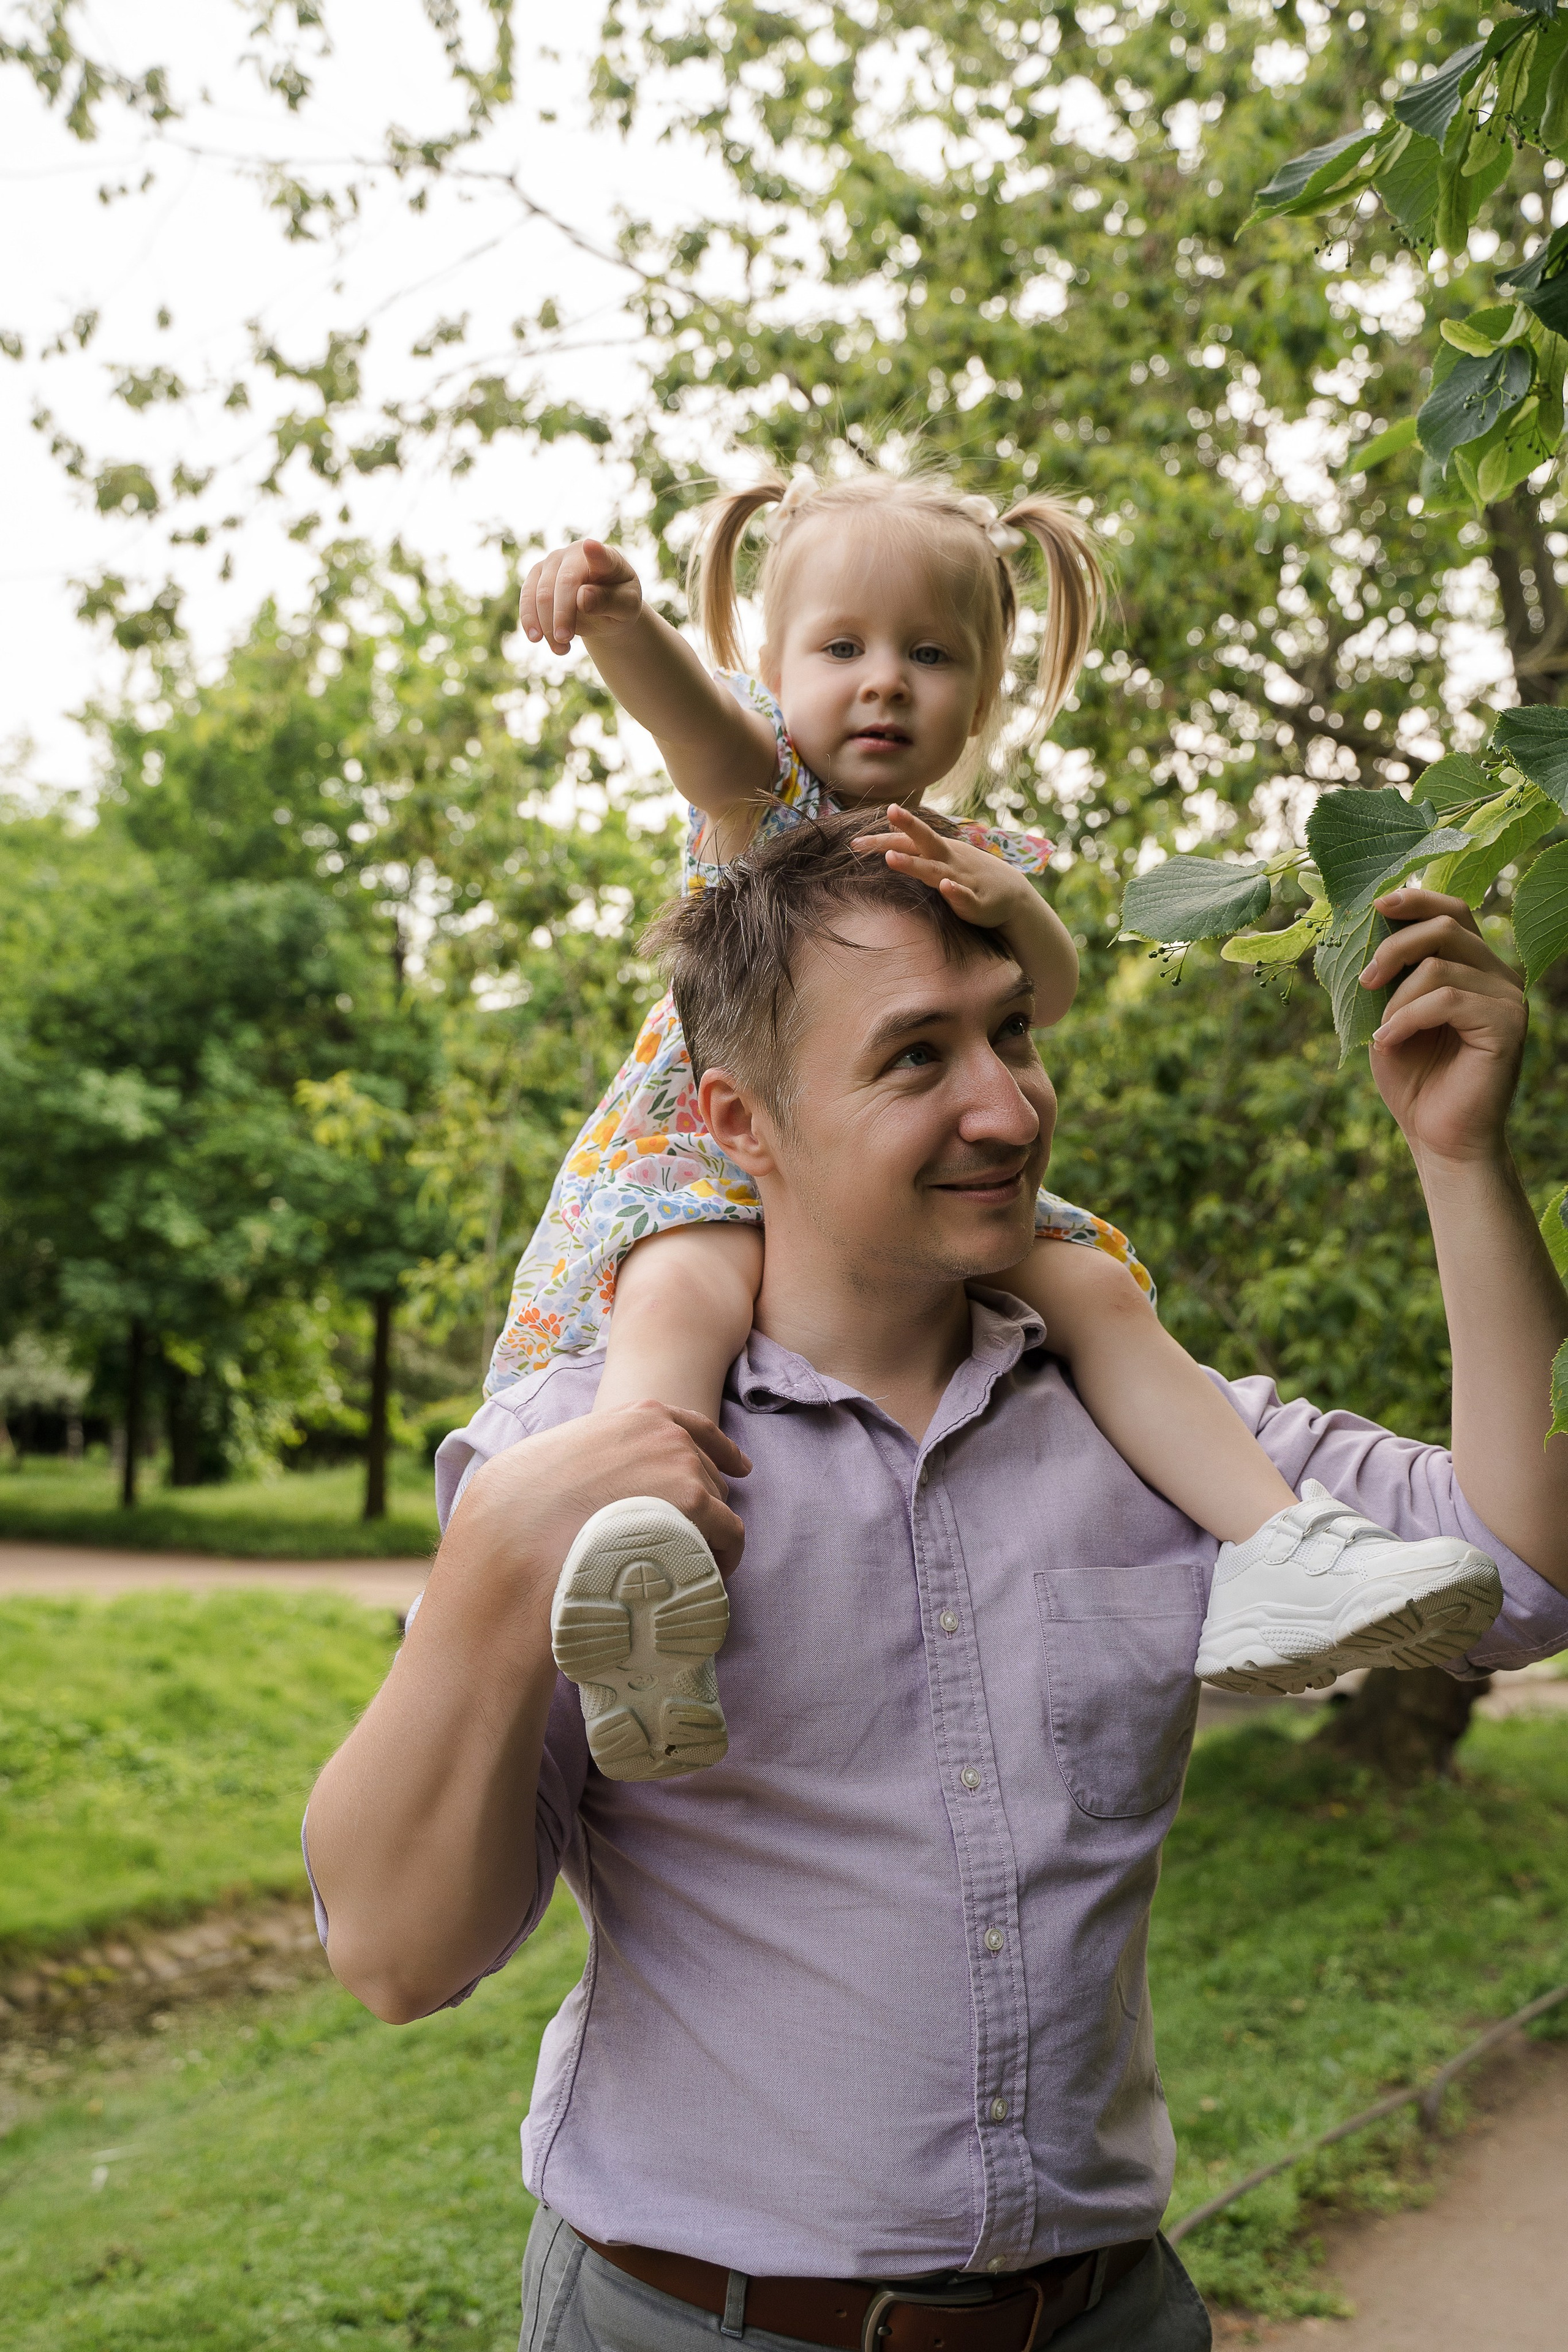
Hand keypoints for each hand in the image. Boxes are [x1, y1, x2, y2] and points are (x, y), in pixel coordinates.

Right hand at [463, 1399, 749, 1578]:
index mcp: (638, 1414)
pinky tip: (706, 1579)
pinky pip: (730, 1535)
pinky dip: (725, 1558)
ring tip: (687, 1567)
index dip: (720, 1452)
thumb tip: (601, 1476)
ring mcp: (683, 1464)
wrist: (525, 1527)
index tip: (739, 1469)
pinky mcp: (695, 1503)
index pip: (695, 1426)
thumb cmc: (529, 1501)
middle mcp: (667, 1432)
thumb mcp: (565, 1451)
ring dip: (710, 1535)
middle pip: (707, 1473)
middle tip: (686, 1542)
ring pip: (720, 1507)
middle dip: (702, 1507)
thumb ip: (598, 1451)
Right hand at [519, 539, 642, 655]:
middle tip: (564, 641)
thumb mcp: (626, 608)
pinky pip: (526, 599)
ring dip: (545, 625)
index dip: (595, 553)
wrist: (605, 609)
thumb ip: (609, 601)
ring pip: (539, 593)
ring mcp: (553, 562)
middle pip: (563, 582)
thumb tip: (582, 597)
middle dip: (561, 614)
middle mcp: (576, 553)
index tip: (590, 547)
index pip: (600, 555)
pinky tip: (538, 640)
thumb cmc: (620, 604)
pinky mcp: (537, 576)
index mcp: (605, 557)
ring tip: (560, 650)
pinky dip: (530, 622)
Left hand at [850, 806, 1030, 929]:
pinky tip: (946, 886)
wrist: (1012, 895)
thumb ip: (914, 845)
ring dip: (913, 864)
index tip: (854, 842)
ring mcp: (961, 879)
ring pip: (935, 870)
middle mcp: (948, 860)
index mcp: (937, 851)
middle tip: (890, 810)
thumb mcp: (941, 856)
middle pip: (924, 840)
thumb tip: (888, 830)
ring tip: (891, 858)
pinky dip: (955, 891)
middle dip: (907, 825)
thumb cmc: (967, 873)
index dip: (882, 840)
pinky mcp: (975, 902)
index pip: (907, 840)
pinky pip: (964, 896)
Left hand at [1360, 888, 1526, 1167]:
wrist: (1438, 1138)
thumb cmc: (1414, 1079)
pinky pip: (1447, 998)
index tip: (1375, 905)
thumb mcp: (1389, 1016)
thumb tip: (1369, 926)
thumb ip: (1389, 975)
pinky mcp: (1508, 1023)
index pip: (1452, 911)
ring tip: (1384, 1033)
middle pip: (1446, 924)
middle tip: (1365, 981)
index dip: (1415, 900)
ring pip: (1441, 965)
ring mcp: (1507, 998)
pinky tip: (1389, 1043)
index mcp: (1474, 967)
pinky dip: (1407, 1018)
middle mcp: (1497, 975)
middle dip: (1394, 946)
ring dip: (1397, 998)